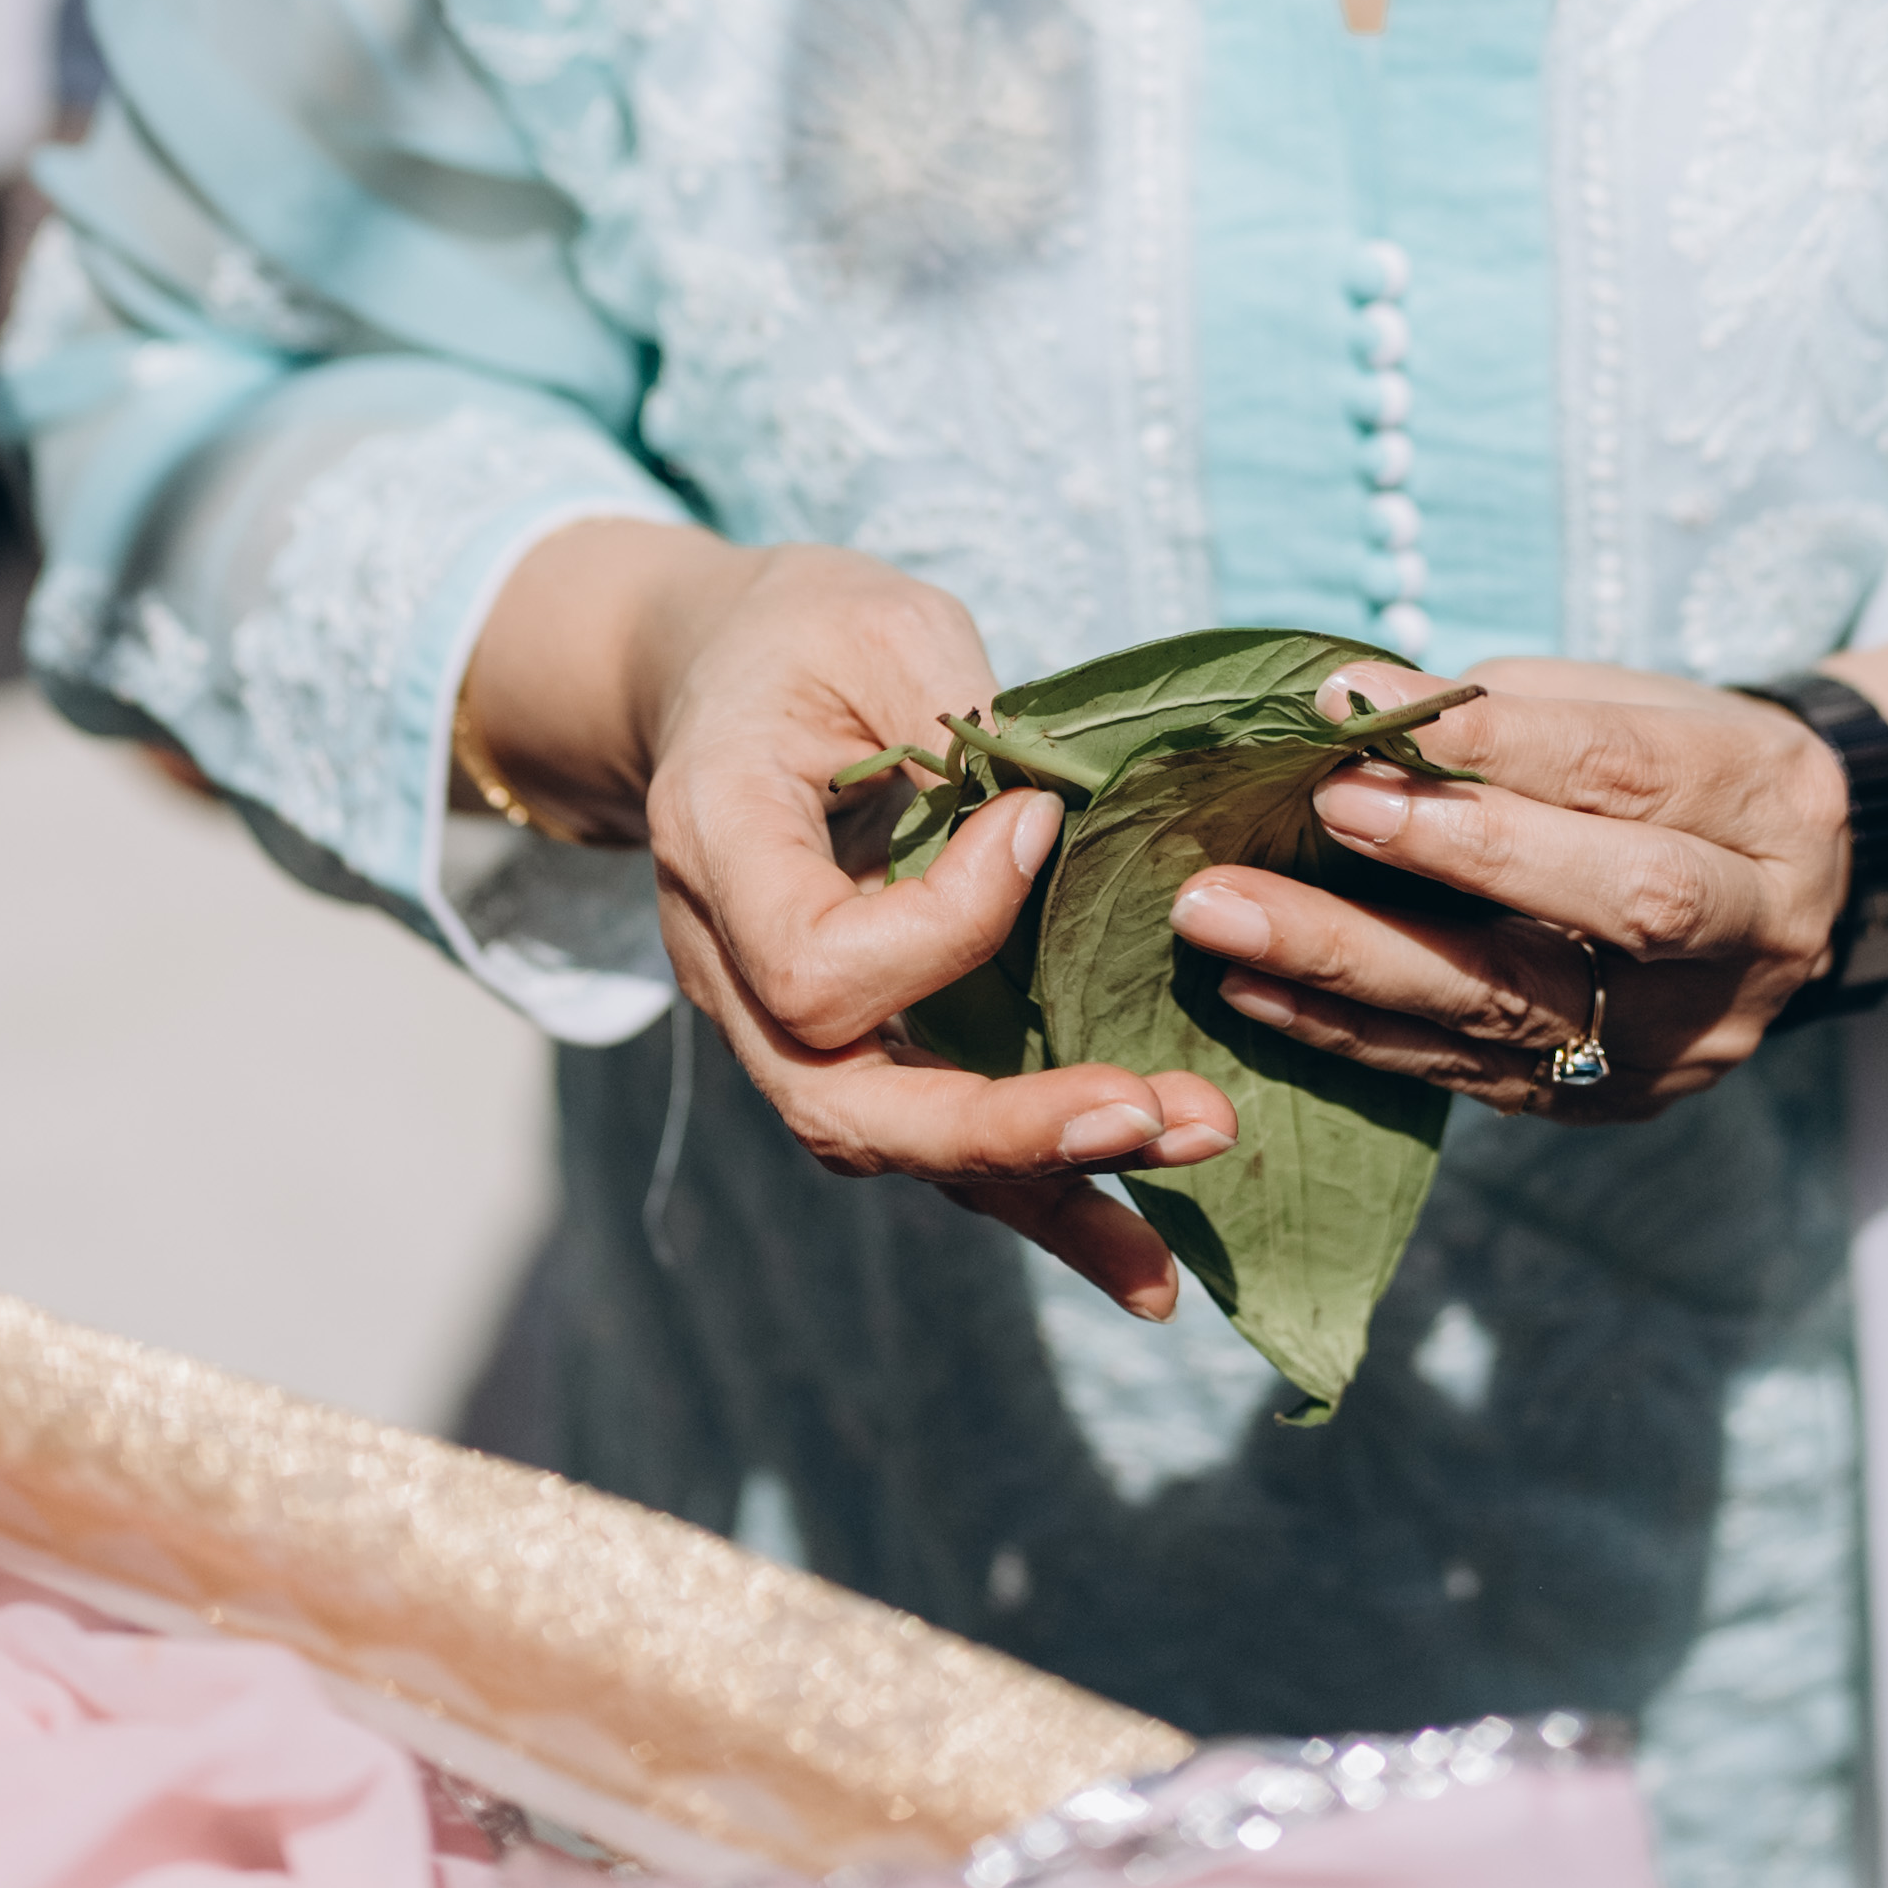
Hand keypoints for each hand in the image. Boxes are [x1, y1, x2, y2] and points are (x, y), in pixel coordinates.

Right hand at [464, 526, 1236, 1314]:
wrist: (714, 674)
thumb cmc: (803, 634)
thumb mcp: (877, 625)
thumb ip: (955, 720)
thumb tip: (1056, 834)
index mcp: (714, 841)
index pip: (817, 960)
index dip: (946, 921)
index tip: (1038, 824)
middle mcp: (725, 962)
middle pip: (844, 1103)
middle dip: (1005, 1129)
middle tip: (1151, 1114)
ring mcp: (774, 1022)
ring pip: (893, 1151)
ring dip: (1043, 1188)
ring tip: (1172, 1236)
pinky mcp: (847, 1046)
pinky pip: (932, 1147)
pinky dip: (1040, 1202)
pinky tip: (1147, 1261)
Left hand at [1168, 644, 1887, 1121]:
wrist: (1780, 885)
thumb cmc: (1669, 760)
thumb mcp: (1619, 701)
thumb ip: (1504, 713)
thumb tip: (1346, 714)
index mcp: (1769, 800)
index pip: (1631, 770)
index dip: (1494, 744)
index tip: (1354, 708)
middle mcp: (1755, 931)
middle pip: (1622, 905)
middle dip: (1458, 857)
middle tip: (1321, 809)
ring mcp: (1688, 1035)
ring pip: (1522, 1008)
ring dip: (1356, 963)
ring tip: (1224, 918)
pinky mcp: (1615, 1101)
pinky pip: (1472, 1075)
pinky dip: (1353, 1033)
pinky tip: (1253, 992)